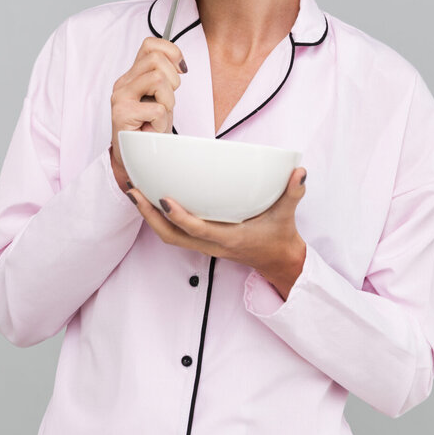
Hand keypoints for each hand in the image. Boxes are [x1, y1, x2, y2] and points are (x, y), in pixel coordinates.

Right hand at [110, 38, 186, 186]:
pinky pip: (157, 108)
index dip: (172, 52)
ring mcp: (121, 97)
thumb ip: (164, 76)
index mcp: (132, 75)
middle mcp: (123, 83)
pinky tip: (153, 128)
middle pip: (157, 58)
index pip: (151, 44)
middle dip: (173, 80)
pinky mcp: (122, 114)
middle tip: (167, 101)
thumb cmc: (149, 128)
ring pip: (158, 79)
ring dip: (168, 101)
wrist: (135, 156)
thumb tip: (179, 61)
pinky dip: (162, 121)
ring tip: (159, 115)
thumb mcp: (161, 97)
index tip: (181, 70)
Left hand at [127, 168, 308, 299]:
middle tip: (133, 190)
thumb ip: (294, 193)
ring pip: (168, 235)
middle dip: (148, 215)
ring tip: (134, 192)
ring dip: (148, 216)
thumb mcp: (287, 216)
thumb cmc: (279, 238)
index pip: (198, 230)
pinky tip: (151, 199)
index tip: (163, 198)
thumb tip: (300, 172)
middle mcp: (211, 244)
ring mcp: (204, 245)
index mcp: (229, 239)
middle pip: (171, 235)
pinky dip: (159, 218)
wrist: (277, 262)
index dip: (179, 216)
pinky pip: (174, 232)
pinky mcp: (201, 241)